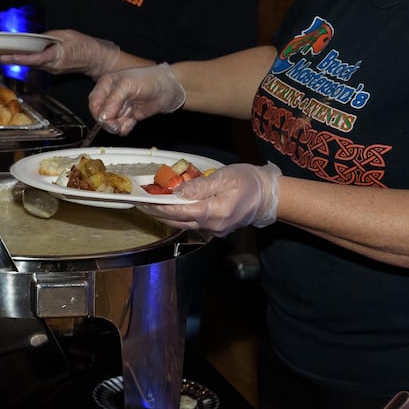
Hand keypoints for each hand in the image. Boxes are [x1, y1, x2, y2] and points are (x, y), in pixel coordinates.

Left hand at [2, 29, 119, 77]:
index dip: (21, 58)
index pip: (36, 58)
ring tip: (7, 54)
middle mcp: (53, 66)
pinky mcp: (53, 71)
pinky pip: (39, 65)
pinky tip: (23, 55)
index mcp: (57, 56)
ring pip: (34, 65)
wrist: (94, 59)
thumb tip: (37, 38)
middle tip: (1, 56)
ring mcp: (53, 70)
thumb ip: (50, 36)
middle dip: (16, 60)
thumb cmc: (83, 45)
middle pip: (31, 63)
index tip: (8, 57)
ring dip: (22, 60)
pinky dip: (30, 60)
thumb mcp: (66, 34)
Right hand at [87, 63, 186, 135]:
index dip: (98, 113)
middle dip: (108, 121)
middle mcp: (110, 96)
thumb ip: (113, 101)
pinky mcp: (129, 116)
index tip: (106, 120)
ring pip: (111, 123)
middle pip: (101, 115)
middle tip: (117, 124)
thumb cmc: (149, 80)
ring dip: (118, 124)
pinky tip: (133, 120)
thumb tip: (102, 117)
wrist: (168, 88)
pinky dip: (126, 127)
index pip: (94, 103)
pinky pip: (121, 127)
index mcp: (106, 85)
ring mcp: (120, 107)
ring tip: (129, 117)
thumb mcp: (127, 86)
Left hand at [134, 162, 281, 236]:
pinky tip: (170, 209)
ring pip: (184, 225)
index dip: (160, 207)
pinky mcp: (216, 230)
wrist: (268, 196)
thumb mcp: (224, 177)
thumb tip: (178, 191)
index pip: (180, 211)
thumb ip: (200, 186)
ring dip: (166, 217)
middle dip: (157, 213)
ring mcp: (215, 230)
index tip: (144, 201)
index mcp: (215, 211)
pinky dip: (179, 217)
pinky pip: (193, 225)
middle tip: (140, 204)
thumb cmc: (248, 181)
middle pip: (178, 221)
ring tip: (150, 207)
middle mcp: (213, 225)